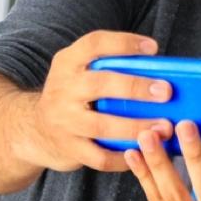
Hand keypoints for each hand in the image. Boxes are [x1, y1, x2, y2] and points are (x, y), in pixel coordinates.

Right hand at [20, 30, 173, 173]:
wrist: (34, 129)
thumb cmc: (73, 95)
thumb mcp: (81, 73)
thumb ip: (110, 67)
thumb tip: (163, 71)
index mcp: (68, 63)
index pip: (94, 44)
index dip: (124, 43)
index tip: (153, 48)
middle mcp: (62, 89)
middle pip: (99, 84)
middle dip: (135, 87)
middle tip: (165, 92)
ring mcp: (63, 121)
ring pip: (102, 125)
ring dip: (136, 126)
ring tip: (164, 127)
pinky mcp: (68, 149)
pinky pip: (100, 156)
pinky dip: (125, 156)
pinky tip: (145, 151)